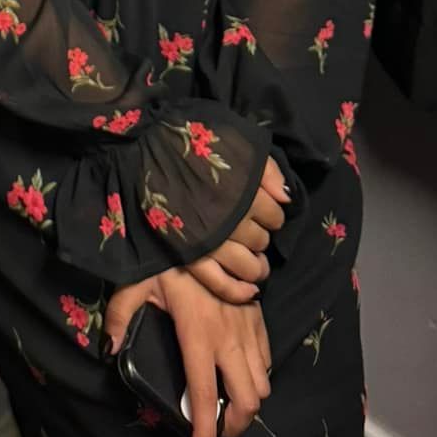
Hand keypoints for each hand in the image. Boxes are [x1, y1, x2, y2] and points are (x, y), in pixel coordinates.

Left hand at [104, 269, 271, 436]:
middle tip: (218, 433)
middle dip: (235, 426)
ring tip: (229, 408)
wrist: (204, 225)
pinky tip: (240, 374)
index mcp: (197, 335)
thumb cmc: (165, 256)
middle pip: (247, 401)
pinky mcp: (257, 315)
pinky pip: (267, 358)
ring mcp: (247, 327)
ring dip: (249, 404)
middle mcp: (228, 338)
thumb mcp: (134, 284)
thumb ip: (119, 317)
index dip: (205, 435)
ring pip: (263, 383)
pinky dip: (258, 376)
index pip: (203, 397)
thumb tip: (108, 350)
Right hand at [185, 156, 288, 301]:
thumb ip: (267, 170)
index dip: (274, 215)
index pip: (274, 215)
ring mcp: (210, 241)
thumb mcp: (238, 144)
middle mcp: (230, 220)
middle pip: (261, 240)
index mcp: (243, 193)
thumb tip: (286, 199)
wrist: (150, 149)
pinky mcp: (189, 254)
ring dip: (256, 267)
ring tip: (256, 263)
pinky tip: (250, 291)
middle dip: (262, 238)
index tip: (267, 212)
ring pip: (247, 266)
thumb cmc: (197, 144)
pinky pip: (219, 282)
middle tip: (256, 234)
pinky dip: (237, 291)